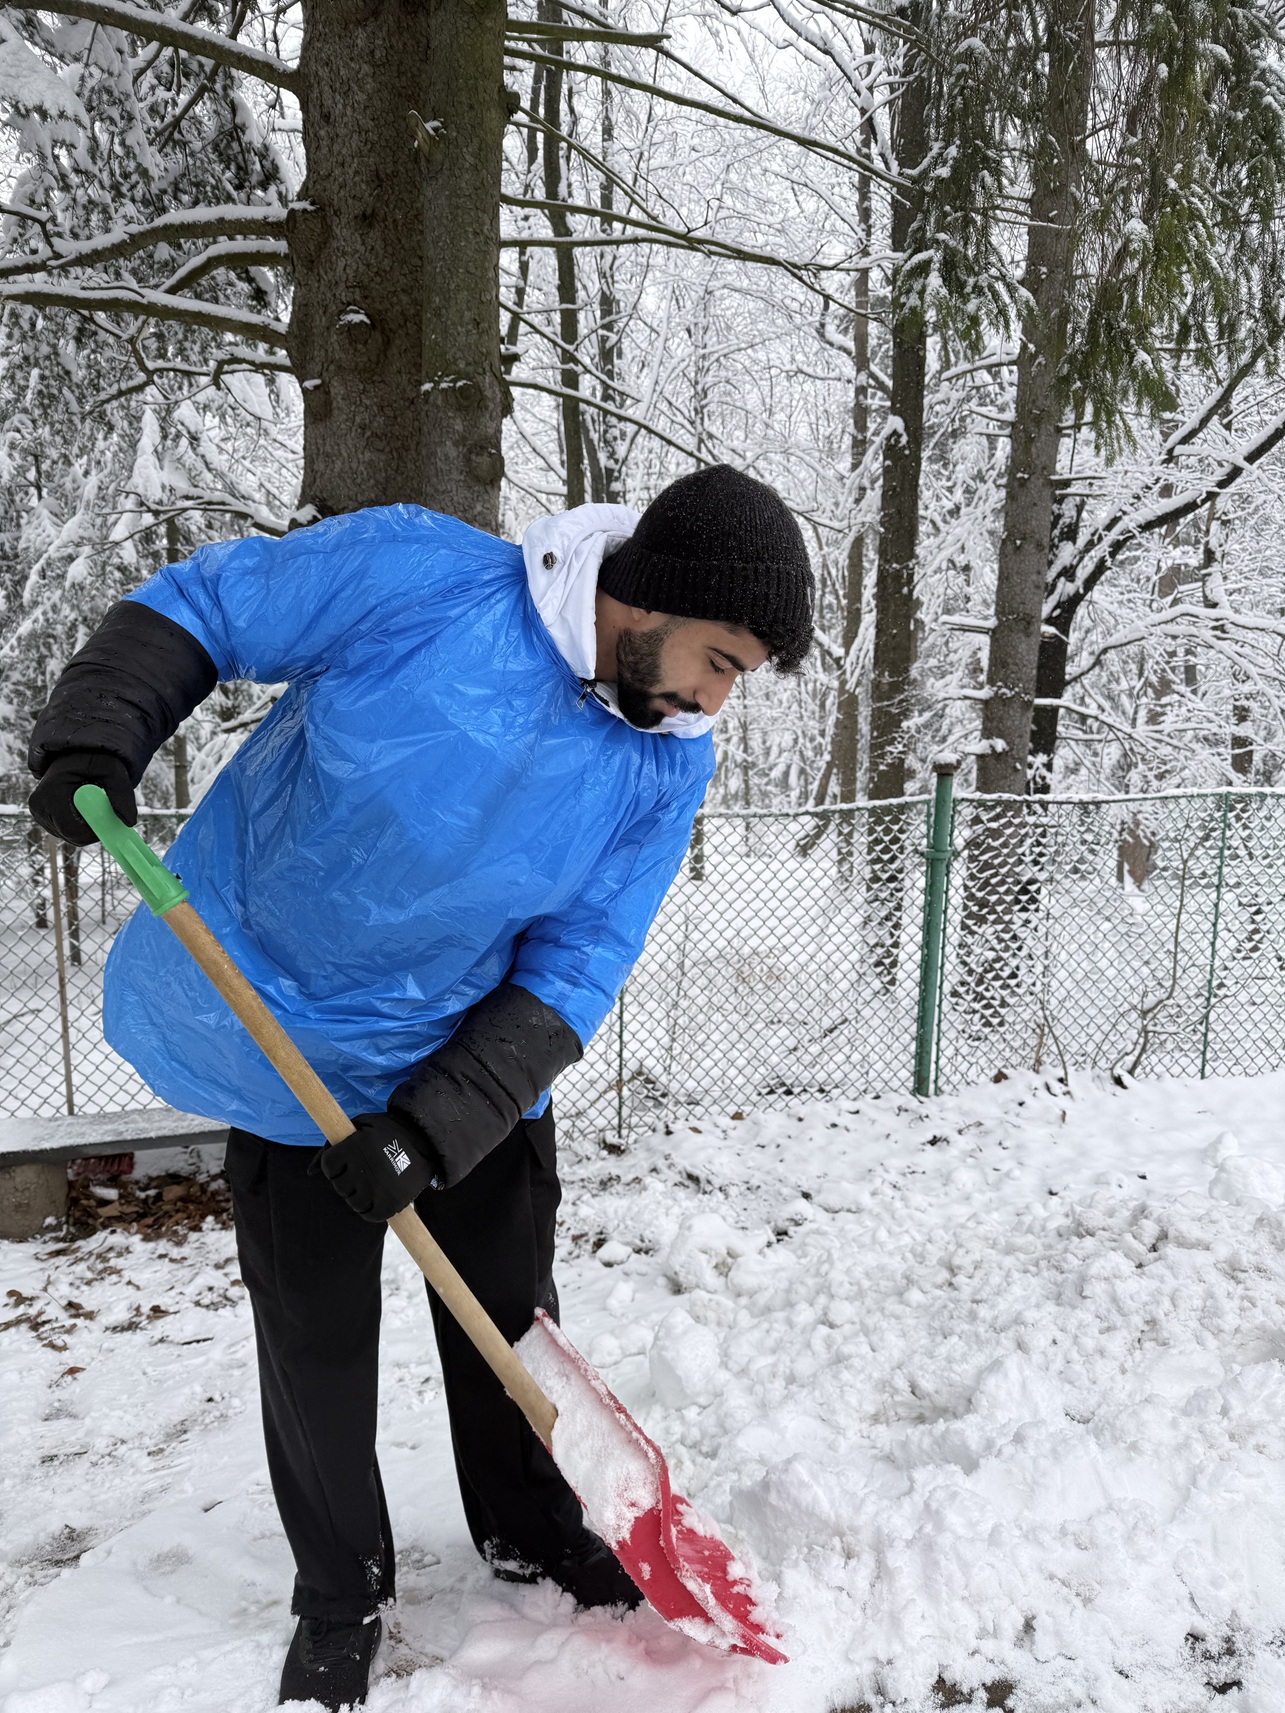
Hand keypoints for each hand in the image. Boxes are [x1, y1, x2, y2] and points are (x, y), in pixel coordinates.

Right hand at [29, 750, 136, 844]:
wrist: (77, 753)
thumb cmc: (94, 759)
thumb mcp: (112, 770)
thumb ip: (122, 795)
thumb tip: (129, 822)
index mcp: (51, 792)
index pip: (72, 830)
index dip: (95, 831)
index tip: (110, 819)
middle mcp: (39, 805)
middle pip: (72, 836)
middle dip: (94, 828)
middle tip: (106, 809)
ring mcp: (39, 813)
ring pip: (71, 836)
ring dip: (88, 826)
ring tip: (93, 802)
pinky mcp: (43, 818)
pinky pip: (68, 833)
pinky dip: (81, 825)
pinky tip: (84, 806)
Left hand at [312, 1111, 443, 1222]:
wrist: (426, 1140)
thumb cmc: (388, 1131)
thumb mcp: (361, 1125)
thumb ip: (332, 1143)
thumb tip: (309, 1172)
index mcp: (355, 1146)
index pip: (328, 1166)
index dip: (335, 1166)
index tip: (346, 1163)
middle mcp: (364, 1168)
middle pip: (339, 1186)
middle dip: (347, 1180)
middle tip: (362, 1173)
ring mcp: (378, 1188)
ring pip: (353, 1202)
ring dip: (359, 1195)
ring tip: (372, 1184)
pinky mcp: (392, 1203)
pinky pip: (370, 1215)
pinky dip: (370, 1210)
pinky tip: (377, 1198)